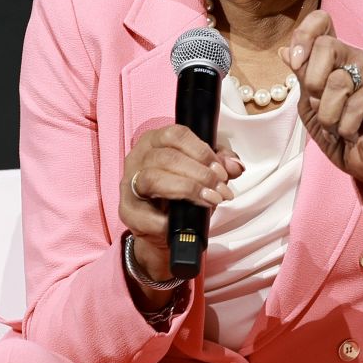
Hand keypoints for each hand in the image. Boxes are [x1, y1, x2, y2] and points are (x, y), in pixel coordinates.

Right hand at [119, 125, 243, 285]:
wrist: (164, 227)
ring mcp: (129, 183)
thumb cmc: (182, 192)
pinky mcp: (127, 210)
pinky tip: (184, 220)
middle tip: (221, 190)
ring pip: (153, 178)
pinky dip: (166, 219)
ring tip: (210, 200)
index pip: (176, 134)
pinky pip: (144, 213)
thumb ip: (220, 165)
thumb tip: (235, 165)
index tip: (221, 170)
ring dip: (187, 190)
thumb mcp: (205, 173)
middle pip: (167, 157)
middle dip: (200, 174)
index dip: (202, 151)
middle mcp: (138, 157)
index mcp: (156, 140)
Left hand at [281, 10, 362, 203]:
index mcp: (335, 56)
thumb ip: (301, 77)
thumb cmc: (338, 131)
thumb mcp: (310, 105)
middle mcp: (355, 57)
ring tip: (337, 125)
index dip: (304, 35)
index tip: (295, 61)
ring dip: (328, 115)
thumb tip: (284, 51)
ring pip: (336, 82)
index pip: (322, 21)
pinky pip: (353, 107)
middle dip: (313, 83)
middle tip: (320, 105)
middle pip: (327, 46)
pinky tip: (354, 131)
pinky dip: (344, 127)